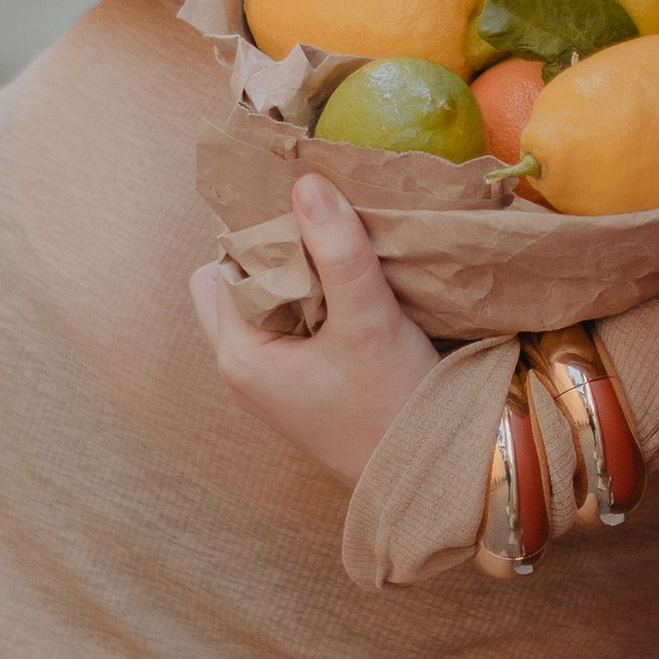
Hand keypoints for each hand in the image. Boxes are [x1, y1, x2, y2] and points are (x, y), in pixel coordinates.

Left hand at [187, 175, 439, 489]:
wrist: (432, 476)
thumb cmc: (392, 404)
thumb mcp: (368, 318)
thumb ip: (337, 250)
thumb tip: (306, 182)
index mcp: (238, 353)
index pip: (225, 265)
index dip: (264, 234)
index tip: (311, 214)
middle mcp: (242, 367)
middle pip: (240, 279)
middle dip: (279, 251)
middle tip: (328, 234)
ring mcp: (270, 379)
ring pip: (268, 299)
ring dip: (301, 274)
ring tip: (343, 258)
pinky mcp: (299, 384)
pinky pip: (292, 322)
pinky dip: (315, 299)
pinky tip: (352, 289)